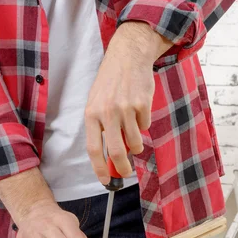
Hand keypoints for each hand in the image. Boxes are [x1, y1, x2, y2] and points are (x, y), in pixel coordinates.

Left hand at [85, 21, 172, 183]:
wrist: (127, 57)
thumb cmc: (110, 84)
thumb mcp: (97, 103)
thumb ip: (100, 129)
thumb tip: (110, 159)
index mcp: (91, 114)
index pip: (93, 149)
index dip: (99, 168)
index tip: (105, 181)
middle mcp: (107, 112)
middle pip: (116, 151)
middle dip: (123, 167)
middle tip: (126, 172)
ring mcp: (125, 108)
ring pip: (135, 142)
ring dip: (136, 144)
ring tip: (132, 130)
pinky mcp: (142, 104)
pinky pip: (145, 126)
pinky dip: (143, 124)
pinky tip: (138, 109)